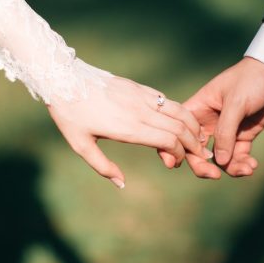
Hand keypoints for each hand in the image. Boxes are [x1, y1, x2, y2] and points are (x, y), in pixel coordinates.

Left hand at [48, 76, 212, 188]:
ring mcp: (141, 96)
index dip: (179, 154)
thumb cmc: (70, 114)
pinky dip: (180, 112)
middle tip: (199, 155)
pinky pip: (166, 100)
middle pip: (179, 127)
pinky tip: (182, 121)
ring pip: (178, 110)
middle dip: (194, 143)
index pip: (168, 140)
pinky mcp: (139, 87)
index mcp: (128, 128)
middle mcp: (139, 111)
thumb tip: (121, 184)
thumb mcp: (80, 145)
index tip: (174, 163)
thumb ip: (102, 166)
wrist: (64, 79)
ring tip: (199, 138)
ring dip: (192, 126)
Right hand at [181, 57, 263, 177]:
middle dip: (204, 166)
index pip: (180, 132)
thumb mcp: (236, 102)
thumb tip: (219, 162)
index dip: (177, 148)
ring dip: (230, 167)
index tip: (180, 164)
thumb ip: (225, 132)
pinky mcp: (244, 135)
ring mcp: (227, 130)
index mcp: (198, 108)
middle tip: (215, 176)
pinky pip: (238, 156)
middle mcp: (209, 122)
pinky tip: (252, 165)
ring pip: (220, 158)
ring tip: (246, 169)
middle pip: (197, 151)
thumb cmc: (251, 79)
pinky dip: (243, 163)